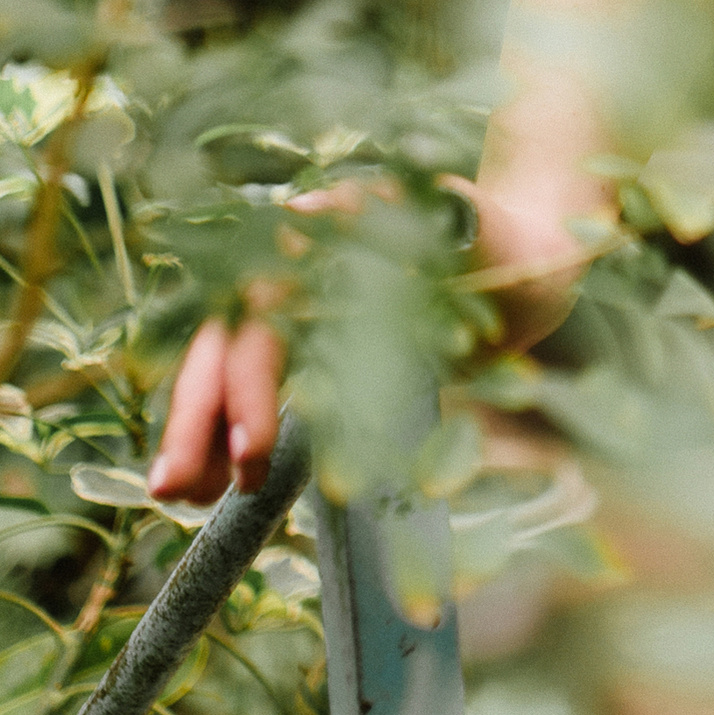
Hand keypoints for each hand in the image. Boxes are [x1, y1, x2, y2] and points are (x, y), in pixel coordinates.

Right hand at [148, 162, 610, 505]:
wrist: (538, 260)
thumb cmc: (513, 244)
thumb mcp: (467, 230)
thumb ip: (398, 227)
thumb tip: (306, 216)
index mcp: (326, 230)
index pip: (259, 308)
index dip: (243, 382)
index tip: (250, 456)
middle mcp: (302, 260)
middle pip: (227, 334)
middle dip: (197, 413)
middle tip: (175, 492)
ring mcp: (305, 301)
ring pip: (229, 360)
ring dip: (199, 426)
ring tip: (183, 498)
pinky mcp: (319, 341)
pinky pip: (260, 384)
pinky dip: (234, 429)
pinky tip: (218, 482)